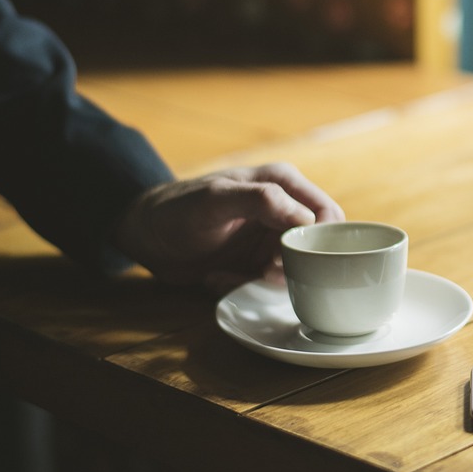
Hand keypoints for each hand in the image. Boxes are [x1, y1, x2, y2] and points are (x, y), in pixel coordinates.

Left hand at [113, 162, 344, 290]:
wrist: (144, 234)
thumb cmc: (177, 209)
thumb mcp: (216, 200)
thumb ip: (262, 200)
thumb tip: (307, 219)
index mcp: (285, 184)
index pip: (328, 215)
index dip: (318, 242)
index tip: (287, 259)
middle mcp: (286, 209)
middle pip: (318, 246)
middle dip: (293, 267)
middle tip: (258, 274)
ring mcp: (273, 237)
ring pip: (298, 269)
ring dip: (265, 282)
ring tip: (227, 275)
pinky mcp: (259, 261)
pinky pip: (271, 283)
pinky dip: (248, 287)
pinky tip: (218, 279)